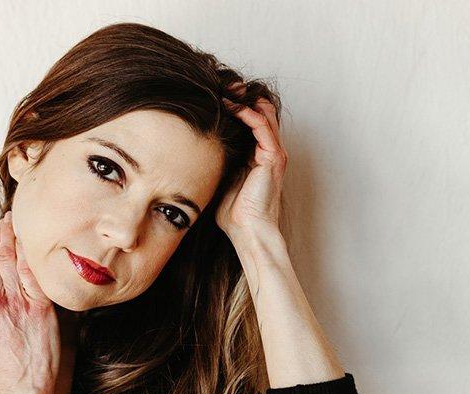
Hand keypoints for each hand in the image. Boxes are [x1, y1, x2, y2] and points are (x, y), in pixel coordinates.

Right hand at [0, 210, 60, 393]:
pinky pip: (33, 272)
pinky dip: (31, 254)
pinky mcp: (38, 307)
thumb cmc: (3, 366)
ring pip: (12, 261)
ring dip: (14, 238)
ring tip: (16, 223)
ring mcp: (15, 303)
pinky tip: (32, 240)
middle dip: (0, 235)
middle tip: (7, 220)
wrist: (25, 385)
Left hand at [215, 84, 286, 240]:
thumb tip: (195, 151)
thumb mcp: (222, 180)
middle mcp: (270, 152)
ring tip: (227, 89)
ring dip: (245, 100)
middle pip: (262, 113)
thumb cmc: (236, 215)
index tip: (219, 96)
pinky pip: (262, 125)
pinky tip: (231, 106)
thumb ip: (219, 163)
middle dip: (243, 97)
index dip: (239, 106)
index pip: (254, 123)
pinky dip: (248, 113)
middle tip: (224, 85)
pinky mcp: (273, 157)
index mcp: (260, 157)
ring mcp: (274, 154)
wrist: (249, 231)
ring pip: (264, 114)